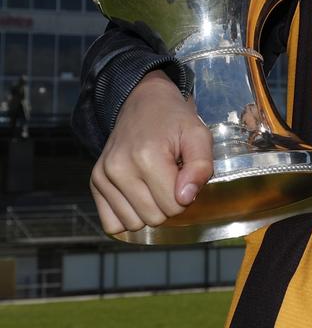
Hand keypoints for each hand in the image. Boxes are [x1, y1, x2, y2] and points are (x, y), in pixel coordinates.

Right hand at [90, 70, 212, 235]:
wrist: (143, 102)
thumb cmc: (173, 120)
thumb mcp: (198, 135)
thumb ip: (201, 166)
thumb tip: (186, 198)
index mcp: (147, 155)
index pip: (174, 205)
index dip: (185, 194)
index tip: (182, 174)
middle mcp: (119, 168)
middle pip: (154, 218)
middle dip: (168, 203)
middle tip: (169, 176)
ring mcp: (103, 176)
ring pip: (134, 224)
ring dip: (148, 209)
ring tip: (152, 181)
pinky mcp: (95, 182)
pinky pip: (112, 224)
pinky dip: (128, 215)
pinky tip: (136, 193)